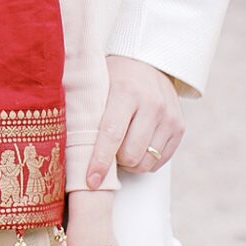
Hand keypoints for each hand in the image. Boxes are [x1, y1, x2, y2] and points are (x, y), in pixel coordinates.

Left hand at [85, 54, 184, 186]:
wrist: (147, 63)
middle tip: (107, 150)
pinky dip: (145, 162)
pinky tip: (137, 147)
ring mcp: (169, 116)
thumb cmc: (114, 79)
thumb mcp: (98, 86)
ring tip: (121, 148)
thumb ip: (86, 112)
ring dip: (130, 163)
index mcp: (126, 91)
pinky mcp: (179, 127)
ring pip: (146, 162)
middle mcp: (152, 103)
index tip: (92, 181)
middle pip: (131, 154)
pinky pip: (160, 161)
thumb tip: (66, 149)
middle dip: (115, 161)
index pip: (112, 135)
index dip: (100, 161)